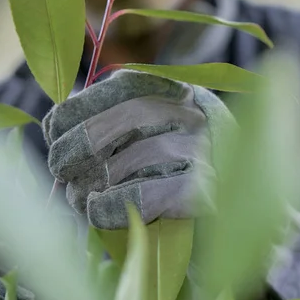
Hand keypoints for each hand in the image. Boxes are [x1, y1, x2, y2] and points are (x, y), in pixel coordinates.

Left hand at [43, 70, 233, 229]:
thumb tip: (56, 124)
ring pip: (123, 164)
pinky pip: (144, 196)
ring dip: (88, 186)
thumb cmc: (182, 158)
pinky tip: (98, 211)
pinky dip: (112, 206)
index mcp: (173, 88)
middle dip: (73, 150)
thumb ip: (115, 115)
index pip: (116, 88)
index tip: (53, 132)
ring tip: (81, 198)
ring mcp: (200, 150)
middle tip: (62, 169)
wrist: (245, 198)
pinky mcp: (205, 191)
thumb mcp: (156, 121)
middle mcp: (189, 111)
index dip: (74, 111)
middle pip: (113, 125)